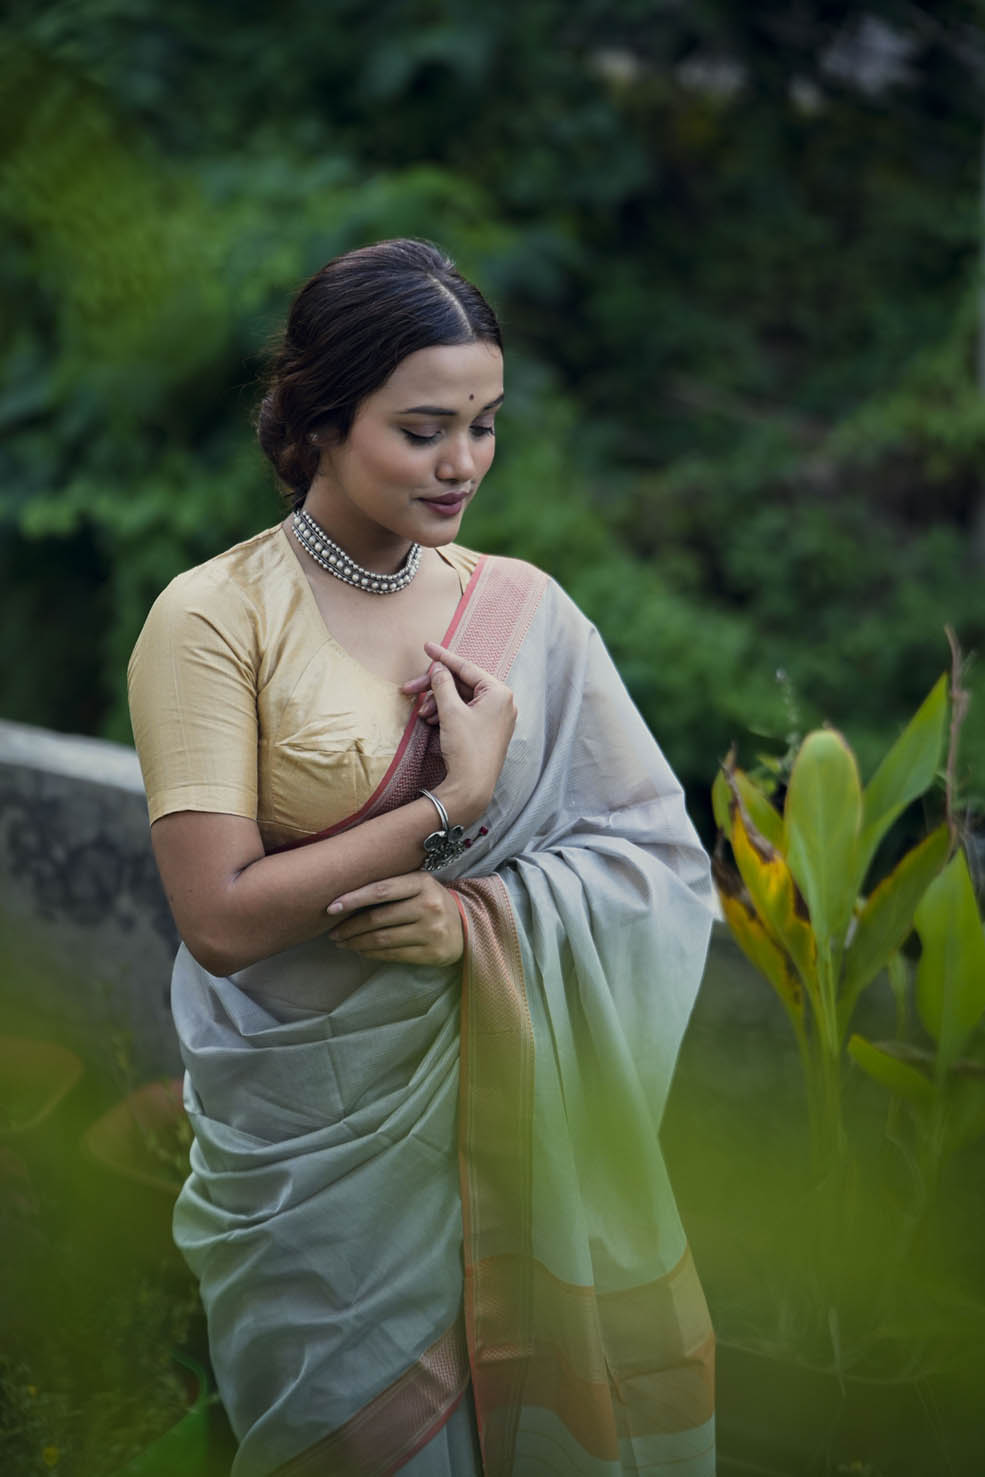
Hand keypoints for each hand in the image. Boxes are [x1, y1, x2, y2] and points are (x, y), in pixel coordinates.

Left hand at [325, 871, 463, 965]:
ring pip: (382, 939)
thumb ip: (390, 887)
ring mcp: (432, 931)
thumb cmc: (430, 901)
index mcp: (422, 883)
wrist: (467, 926)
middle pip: (377, 918)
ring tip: (343, 943)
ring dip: (356, 942)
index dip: (353, 899)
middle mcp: (429, 906)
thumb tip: (346, 899)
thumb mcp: (417, 885)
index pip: (380, 890)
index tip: (331, 908)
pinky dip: (371, 954)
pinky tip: (361, 950)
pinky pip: (393, 955)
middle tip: (333, 933)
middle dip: (349, 927)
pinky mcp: (432, 953)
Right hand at [402, 642, 516, 823]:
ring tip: (421, 714)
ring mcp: (496, 717)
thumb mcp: (450, 711)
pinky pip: (465, 713)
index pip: (466, 667)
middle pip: (462, 684)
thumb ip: (443, 684)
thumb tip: (438, 668)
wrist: (472, 788)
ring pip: (461, 699)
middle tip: (410, 689)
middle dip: (435, 687)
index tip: (426, 647)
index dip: (443, 658)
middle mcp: (502, 702)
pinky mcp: (488, 730)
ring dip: (438, 702)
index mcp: (499, 692)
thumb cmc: (466, 749)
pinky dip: (446, 714)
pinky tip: (430, 721)